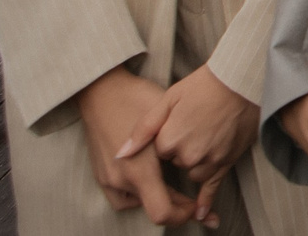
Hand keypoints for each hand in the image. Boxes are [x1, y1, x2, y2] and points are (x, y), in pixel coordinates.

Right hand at [77, 68, 191, 224]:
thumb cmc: (138, 100)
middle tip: (197, 204)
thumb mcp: (166, 122)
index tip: (197, 208)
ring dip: (158, 198)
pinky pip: (123, 197)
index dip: (182, 215)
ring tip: (175, 188)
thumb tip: (207, 173)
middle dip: (177, 206)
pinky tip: (151, 181)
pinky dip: (140, 194)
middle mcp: (120, 180)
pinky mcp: (101, 176)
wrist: (101, 91)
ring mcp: (107, 180)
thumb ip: (182, 152)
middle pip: (153, 207)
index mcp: (138, 170)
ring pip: (138, 203)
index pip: (162, 212)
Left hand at [119, 64, 258, 225]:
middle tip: (193, 125)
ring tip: (206, 135)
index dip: (166, 139)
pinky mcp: (226, 161)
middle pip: (176, 163)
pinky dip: (206, 201)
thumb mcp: (168, 99)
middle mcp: (188, 155)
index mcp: (169, 140)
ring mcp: (209, 160)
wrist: (241, 80)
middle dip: (181, 150)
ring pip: (193, 173)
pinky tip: (202, 214)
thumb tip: (120, 154)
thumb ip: (143, 129)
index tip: (175, 123)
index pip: (159, 152)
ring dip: (195, 162)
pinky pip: (213, 187)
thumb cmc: (203, 85)